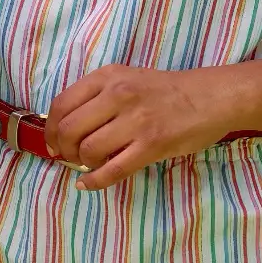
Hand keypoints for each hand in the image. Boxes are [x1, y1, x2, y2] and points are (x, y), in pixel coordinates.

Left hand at [43, 63, 234, 190]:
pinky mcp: (152, 145)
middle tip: (70, 157)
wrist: (211, 97)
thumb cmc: (167, 91)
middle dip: (63, 149)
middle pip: (69, 129)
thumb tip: (65, 126)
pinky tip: (88, 184)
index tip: (54, 143)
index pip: (62, 104)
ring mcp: (135, 121)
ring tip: (89, 165)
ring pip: (88, 150)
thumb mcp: (127, 79)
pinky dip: (95, 182)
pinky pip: (113, 170)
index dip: (50, 129)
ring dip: (82, 163)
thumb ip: (98, 96)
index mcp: (108, 77)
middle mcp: (118, 95)